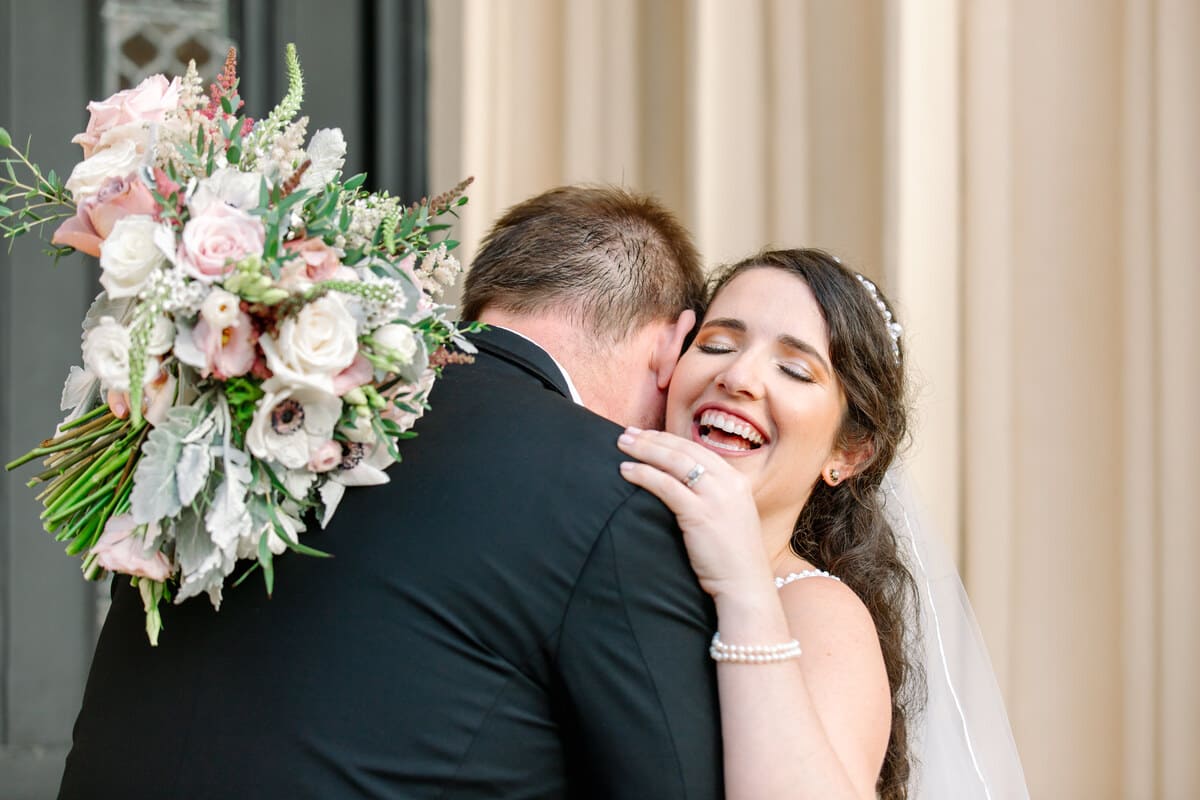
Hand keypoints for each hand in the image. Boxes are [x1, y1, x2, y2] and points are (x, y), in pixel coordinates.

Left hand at [618, 427, 774, 601]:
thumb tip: (681, 484)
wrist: (746, 586)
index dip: (669, 440)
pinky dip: (644, 475)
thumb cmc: (732, 558)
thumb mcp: (729, 517)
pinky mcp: (700, 514)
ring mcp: (717, 497)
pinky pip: (666, 486)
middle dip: (653, 439)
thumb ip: (712, 497)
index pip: (698, 449)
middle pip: (685, 450)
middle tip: (627, 434)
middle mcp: (729, 483)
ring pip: (675, 462)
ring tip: (622, 445)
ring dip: (645, 450)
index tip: (647, 435)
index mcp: (737, 480)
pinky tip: (626, 471)